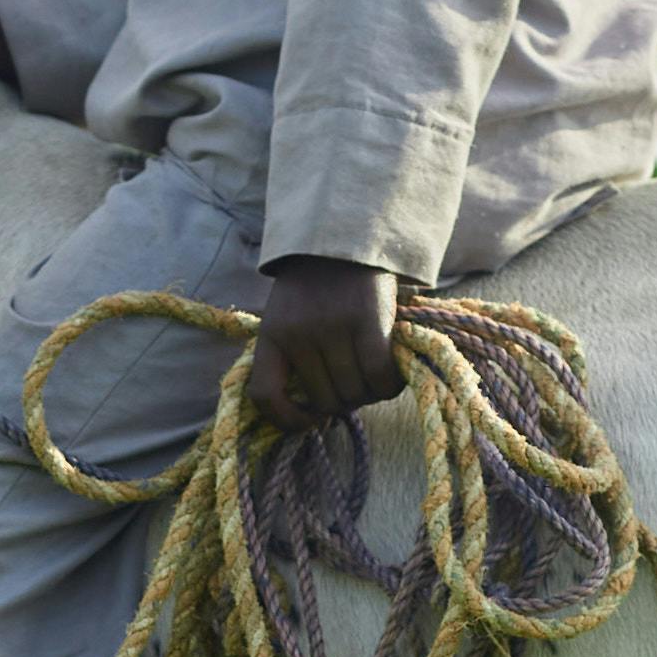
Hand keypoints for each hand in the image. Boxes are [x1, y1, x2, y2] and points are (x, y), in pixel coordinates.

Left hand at [244, 251, 399, 434]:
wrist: (345, 236)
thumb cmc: (317, 284)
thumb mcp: (286, 315)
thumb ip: (291, 356)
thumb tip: (313, 412)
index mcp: (271, 334)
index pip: (264, 395)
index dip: (286, 420)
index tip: (308, 420)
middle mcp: (298, 333)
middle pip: (325, 400)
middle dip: (344, 402)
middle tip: (355, 386)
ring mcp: (333, 327)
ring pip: (355, 392)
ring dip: (369, 394)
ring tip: (374, 377)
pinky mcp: (368, 320)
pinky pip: (380, 376)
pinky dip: (389, 384)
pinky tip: (391, 375)